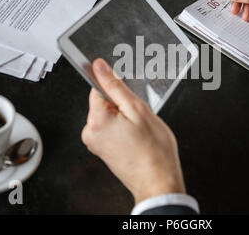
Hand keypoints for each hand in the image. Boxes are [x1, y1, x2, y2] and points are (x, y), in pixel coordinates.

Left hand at [81, 58, 185, 204]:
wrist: (158, 180)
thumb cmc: (153, 151)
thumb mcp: (138, 109)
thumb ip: (115, 86)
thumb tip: (100, 68)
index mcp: (96, 120)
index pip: (97, 88)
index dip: (116, 90)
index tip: (128, 99)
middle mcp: (90, 133)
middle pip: (103, 103)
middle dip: (122, 106)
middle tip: (138, 119)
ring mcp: (95, 143)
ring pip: (109, 116)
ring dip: (124, 119)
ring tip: (139, 132)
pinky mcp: (102, 150)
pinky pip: (111, 129)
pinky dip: (123, 130)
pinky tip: (136, 139)